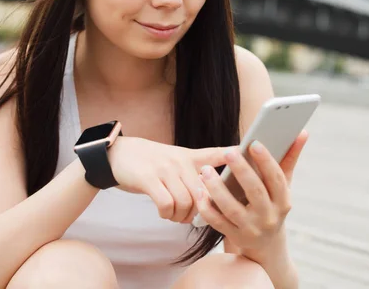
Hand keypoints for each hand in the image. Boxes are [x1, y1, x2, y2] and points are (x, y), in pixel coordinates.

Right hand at [108, 136, 231, 222]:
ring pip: (186, 202)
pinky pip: (167, 204)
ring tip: (175, 215)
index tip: (251, 154)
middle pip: (203, 193)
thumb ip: (192, 172)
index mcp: (189, 156)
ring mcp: (164, 169)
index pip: (217, 153)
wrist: (117, 154)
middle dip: (199, 211)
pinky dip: (167, 214)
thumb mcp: (173, 158)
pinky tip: (163, 212)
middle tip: (190, 216)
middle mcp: (179, 161)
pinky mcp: (148, 179)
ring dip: (181, 216)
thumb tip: (208, 196)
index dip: (235, 154)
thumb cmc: (148, 162)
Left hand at [195, 130, 308, 250]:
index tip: (254, 143)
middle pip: (255, 192)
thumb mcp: (282, 187)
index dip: (266, 161)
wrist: (266, 246)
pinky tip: (199, 191)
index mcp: (283, 201)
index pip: (276, 179)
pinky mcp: (234, 236)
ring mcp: (250, 229)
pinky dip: (206, 207)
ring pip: (231, 208)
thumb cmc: (272, 205)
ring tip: (205, 170)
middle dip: (241, 171)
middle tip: (228, 152)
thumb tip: (302, 131)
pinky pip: (216, 221)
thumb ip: (289, 159)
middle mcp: (269, 217)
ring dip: (217, 188)